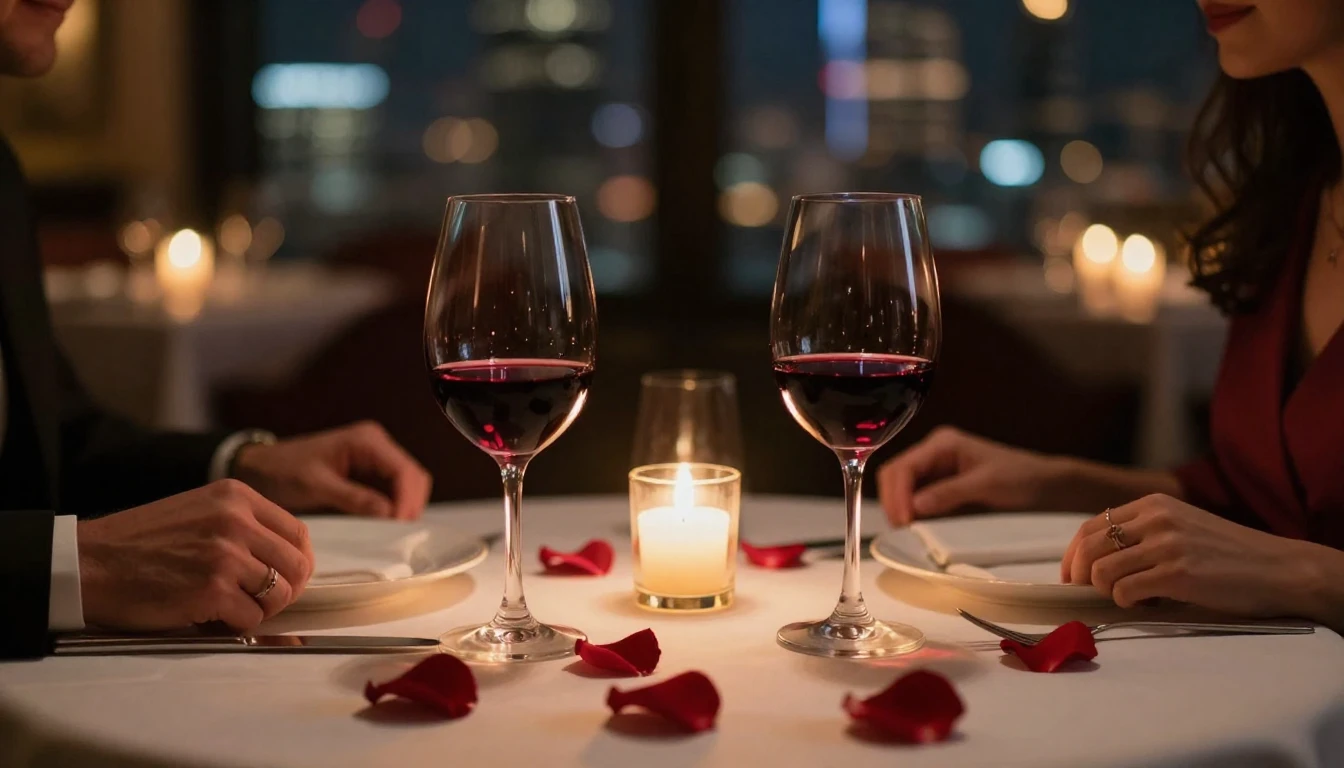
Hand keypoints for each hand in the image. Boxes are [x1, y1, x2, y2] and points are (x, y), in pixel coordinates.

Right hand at [78, 480, 314, 630]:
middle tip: (262, 602)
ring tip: (231, 608)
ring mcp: (226, 554)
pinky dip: (236, 625)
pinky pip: (251, 618)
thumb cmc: (141, 544)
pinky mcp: (212, 589)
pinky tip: (209, 617)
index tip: (286, 578)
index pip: (297, 533)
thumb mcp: (200, 512)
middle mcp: (236, 520)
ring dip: (260, 609)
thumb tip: (287, 561)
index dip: (298, 562)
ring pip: (279, 594)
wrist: (89, 562)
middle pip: (297, 565)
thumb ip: (244, 526)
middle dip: (286, 590)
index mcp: (236, 497)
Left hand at [233, 421, 431, 519]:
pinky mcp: (369, 472)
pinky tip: (384, 524)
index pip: (404, 471)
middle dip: (410, 504)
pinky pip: (393, 491)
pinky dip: (394, 507)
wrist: (259, 467)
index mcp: (366, 441)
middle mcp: (377, 444)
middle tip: (398, 534)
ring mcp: (375, 458)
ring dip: (404, 507)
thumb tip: (389, 514)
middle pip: (413, 477)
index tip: (399, 527)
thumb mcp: (316, 485)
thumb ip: (354, 497)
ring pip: (407, 485)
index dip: (407, 500)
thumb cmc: (282, 471)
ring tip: (392, 532)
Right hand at [876, 427, 1068, 524]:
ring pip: (901, 486)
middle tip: (900, 529)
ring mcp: (936, 469)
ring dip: (899, 506)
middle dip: (893, 500)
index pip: (904, 466)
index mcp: (942, 443)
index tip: (902, 520)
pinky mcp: (941, 485)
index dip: (898, 494)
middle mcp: (933, 452)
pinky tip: (914, 525)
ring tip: (905, 530)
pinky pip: (915, 497)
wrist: (1047, 485)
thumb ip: (949, 493)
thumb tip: (913, 506)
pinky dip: (910, 510)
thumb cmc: (1022, 478)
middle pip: (895, 474)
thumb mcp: (987, 484)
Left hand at [1060, 494, 1312, 615]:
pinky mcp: (1177, 573)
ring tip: (1125, 597)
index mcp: (1152, 504)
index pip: (1091, 526)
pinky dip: (1125, 602)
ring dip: (1105, 591)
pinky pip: (1125, 591)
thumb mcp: (1181, 526)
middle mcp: (1155, 519)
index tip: (1071, 576)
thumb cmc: (1229, 555)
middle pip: (1089, 547)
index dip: (1073, 554)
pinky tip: (1145, 602)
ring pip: (1102, 571)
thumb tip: (1095, 562)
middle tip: (1083, 594)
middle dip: (1077, 575)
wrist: (1279, 568)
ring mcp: (1166, 544)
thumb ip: (1143, 535)